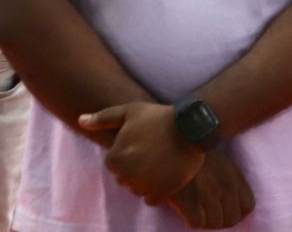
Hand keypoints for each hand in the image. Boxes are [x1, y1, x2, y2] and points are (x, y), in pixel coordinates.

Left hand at [79, 102, 204, 203]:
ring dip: (147, 179)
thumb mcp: (130, 111)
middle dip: (136, 168)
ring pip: (138, 189)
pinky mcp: (162, 191)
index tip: (142, 144)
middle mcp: (127, 174)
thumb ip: (103, 118)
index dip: (128, 153)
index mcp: (116, 157)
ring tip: (162, 161)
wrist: (191, 127)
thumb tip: (80, 119)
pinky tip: (166, 174)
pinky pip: (152, 199)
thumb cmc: (159, 117)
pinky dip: (157, 190)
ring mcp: (144, 184)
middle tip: (153, 152)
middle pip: (125, 178)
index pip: (114, 164)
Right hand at [167, 151, 255, 228]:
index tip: (226, 212)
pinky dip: (192, 221)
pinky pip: (197, 223)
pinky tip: (187, 212)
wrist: (176, 144)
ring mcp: (208, 193)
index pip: (248, 206)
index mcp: (235, 176)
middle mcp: (225, 186)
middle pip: (232, 219)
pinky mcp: (189, 199)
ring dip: (206, 222)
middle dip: (221, 221)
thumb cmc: (198, 155)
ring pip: (214, 223)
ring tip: (198, 213)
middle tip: (209, 215)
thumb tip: (237, 206)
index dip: (237, 213)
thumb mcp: (223, 163)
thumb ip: (232, 182)